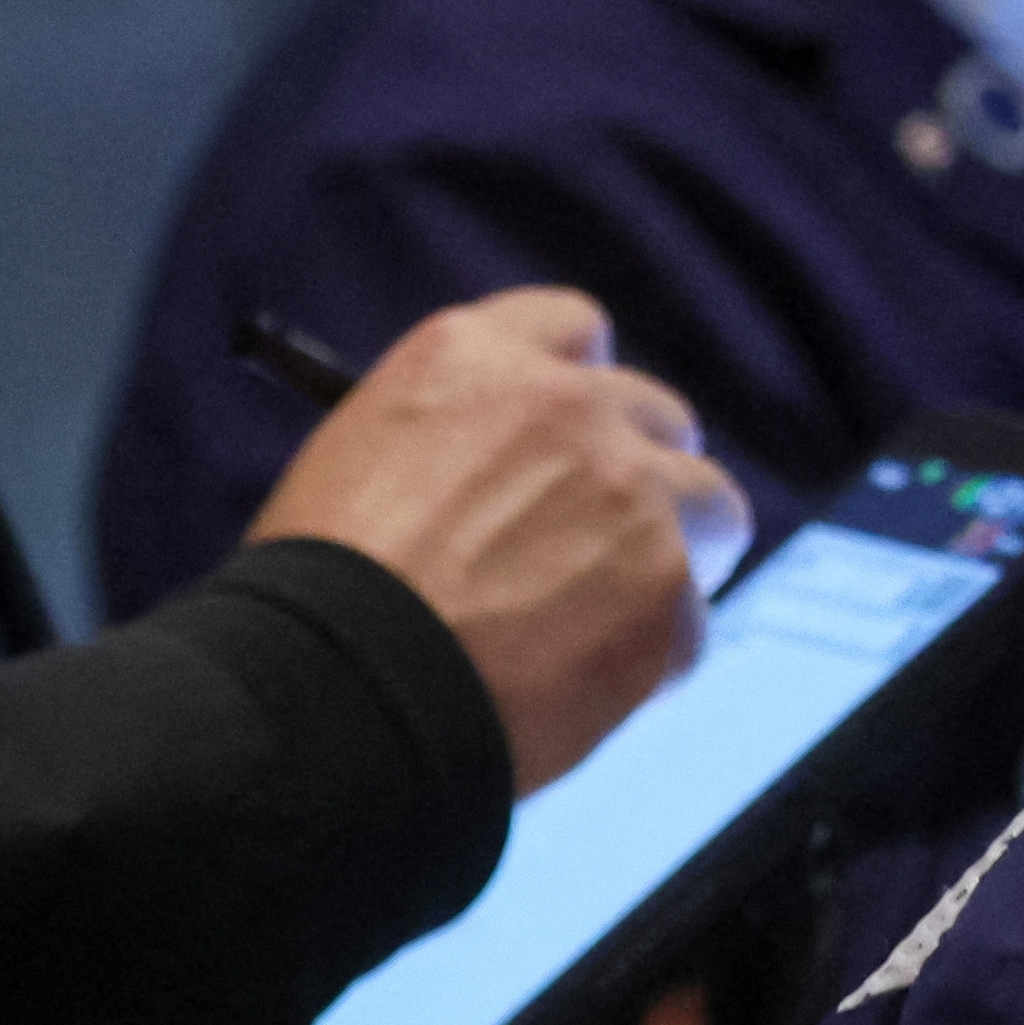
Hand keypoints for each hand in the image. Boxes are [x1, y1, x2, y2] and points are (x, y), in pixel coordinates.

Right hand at [245, 286, 751, 788]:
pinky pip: (689, 621)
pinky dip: (651, 660)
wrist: (334, 694)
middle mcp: (567, 405)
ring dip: (676, 554)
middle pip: (656, 416)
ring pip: (709, 505)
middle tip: (604, 541)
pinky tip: (582, 692)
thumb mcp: (361, 463)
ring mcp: (629, 492)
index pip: (573, 330)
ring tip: (611, 622)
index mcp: (472, 357)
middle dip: (640, 473)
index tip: (577, 437)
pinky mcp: (667, 587)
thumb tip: (506, 482)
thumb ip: (456, 444)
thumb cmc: (315, 598)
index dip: (579, 391)